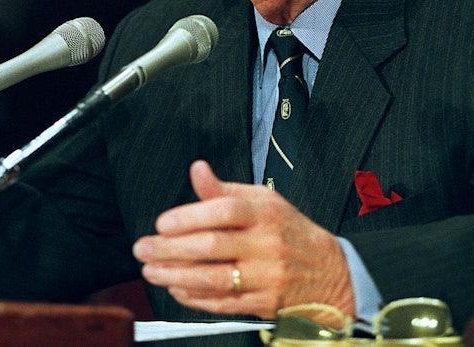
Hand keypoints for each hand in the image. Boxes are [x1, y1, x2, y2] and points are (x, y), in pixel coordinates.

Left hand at [132, 160, 354, 318]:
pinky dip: (195, 298)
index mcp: (265, 214)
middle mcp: (267, 244)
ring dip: (176, 276)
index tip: (163, 223)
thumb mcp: (264, 201)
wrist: (330, 273)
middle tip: (143, 249)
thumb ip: (224, 190)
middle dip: (171, 249)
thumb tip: (197, 170)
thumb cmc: (289, 232)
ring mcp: (266, 276)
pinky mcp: (263, 303)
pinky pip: (223, 303)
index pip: (224, 211)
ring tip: (151, 271)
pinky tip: (176, 289)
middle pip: (213, 246)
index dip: (189, 217)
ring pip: (214, 278)